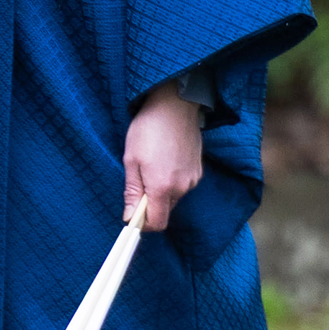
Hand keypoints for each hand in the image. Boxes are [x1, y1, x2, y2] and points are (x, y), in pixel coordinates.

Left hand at [122, 86, 202, 230]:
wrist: (174, 106)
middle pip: (165, 211)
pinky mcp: (198, 171)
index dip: (143, 223)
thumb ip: (132, 191)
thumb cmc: (148, 129)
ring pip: (173, 198)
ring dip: (161, 190)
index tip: (132, 213)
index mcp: (163, 187)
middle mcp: (182, 188)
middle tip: (138, 178)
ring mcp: (193, 179)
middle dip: (150, 204)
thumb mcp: (131, 159)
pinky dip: (171, 180)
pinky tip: (164, 159)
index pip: (157, 223)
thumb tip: (130, 218)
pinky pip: (182, 185)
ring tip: (152, 164)